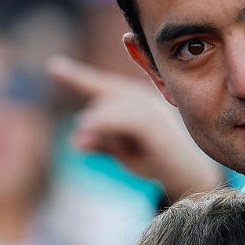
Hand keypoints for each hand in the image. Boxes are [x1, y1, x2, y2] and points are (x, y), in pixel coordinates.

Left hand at [49, 55, 222, 198]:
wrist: (190, 178)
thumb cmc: (160, 162)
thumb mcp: (124, 152)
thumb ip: (102, 142)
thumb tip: (76, 140)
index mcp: (136, 100)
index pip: (103, 85)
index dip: (78, 76)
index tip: (53, 66)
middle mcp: (144, 97)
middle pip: (104, 98)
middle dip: (94, 121)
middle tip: (82, 144)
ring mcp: (151, 107)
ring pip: (110, 106)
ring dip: (98, 126)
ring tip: (91, 142)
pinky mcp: (154, 122)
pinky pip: (121, 118)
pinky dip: (103, 124)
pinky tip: (88, 130)